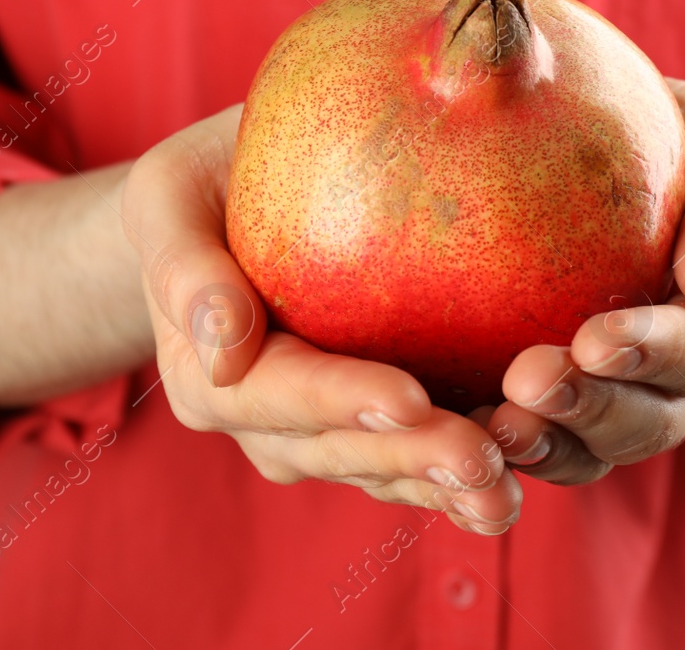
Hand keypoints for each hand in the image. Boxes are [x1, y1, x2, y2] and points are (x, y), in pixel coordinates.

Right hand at [121, 105, 523, 534]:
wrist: (218, 209)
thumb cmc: (197, 189)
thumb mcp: (167, 197)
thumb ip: (185, 265)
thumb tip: (222, 339)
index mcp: (211, 374)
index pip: (282, 391)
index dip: (344, 400)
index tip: (410, 399)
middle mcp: (262, 423)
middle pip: (340, 449)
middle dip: (411, 458)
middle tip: (483, 459)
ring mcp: (315, 436)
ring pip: (382, 472)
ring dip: (443, 487)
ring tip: (507, 494)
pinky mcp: (366, 430)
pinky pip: (411, 463)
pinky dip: (456, 481)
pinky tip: (517, 484)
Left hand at [481, 80, 684, 484]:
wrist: (646, 160)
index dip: (658, 353)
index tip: (596, 340)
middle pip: (654, 419)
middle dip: (593, 407)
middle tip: (528, 381)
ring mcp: (628, 402)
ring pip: (598, 447)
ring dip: (549, 440)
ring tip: (496, 422)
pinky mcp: (566, 408)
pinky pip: (545, 444)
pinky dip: (509, 449)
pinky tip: (460, 430)